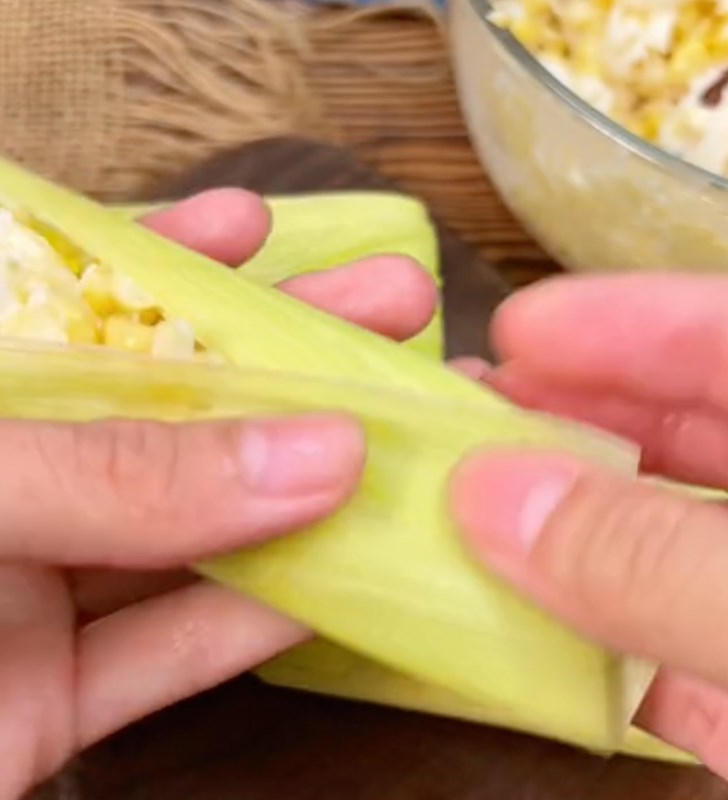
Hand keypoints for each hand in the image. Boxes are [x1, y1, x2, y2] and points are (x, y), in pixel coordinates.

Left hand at [0, 188, 436, 799]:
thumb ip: (96, 472)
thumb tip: (310, 452)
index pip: (43, 304)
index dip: (155, 255)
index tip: (253, 225)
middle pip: (149, 409)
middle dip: (271, 358)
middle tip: (385, 314)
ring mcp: (4, 602)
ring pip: (178, 533)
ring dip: (293, 493)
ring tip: (398, 435)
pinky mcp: (35, 709)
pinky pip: (166, 652)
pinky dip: (256, 618)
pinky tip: (341, 577)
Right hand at [450, 275, 727, 776]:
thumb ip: (656, 559)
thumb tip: (493, 497)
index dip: (628, 322)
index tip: (517, 329)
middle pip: (694, 438)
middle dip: (578, 421)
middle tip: (472, 414)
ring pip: (668, 553)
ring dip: (566, 535)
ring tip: (467, 508)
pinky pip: (673, 664)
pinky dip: (599, 654)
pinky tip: (519, 635)